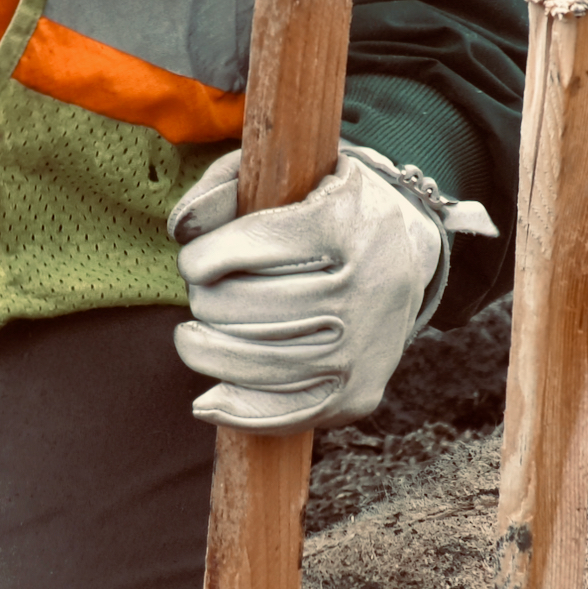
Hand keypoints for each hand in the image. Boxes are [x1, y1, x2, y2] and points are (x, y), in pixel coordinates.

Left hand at [167, 146, 446, 434]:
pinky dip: (237, 411)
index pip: (249, 245)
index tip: (195, 259)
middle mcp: (363, 287)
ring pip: (255, 362)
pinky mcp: (359, 392)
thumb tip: (182, 231)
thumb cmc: (322, 208)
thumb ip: (223, 187)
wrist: (405, 254)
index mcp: (345, 221)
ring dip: (205, 351)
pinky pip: (286, 414)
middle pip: (243, 307)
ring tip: (195, 335)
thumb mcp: (284, 174)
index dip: (201, 257)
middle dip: (203, 300)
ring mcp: (365, 347)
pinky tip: (208, 399)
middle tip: (202, 293)